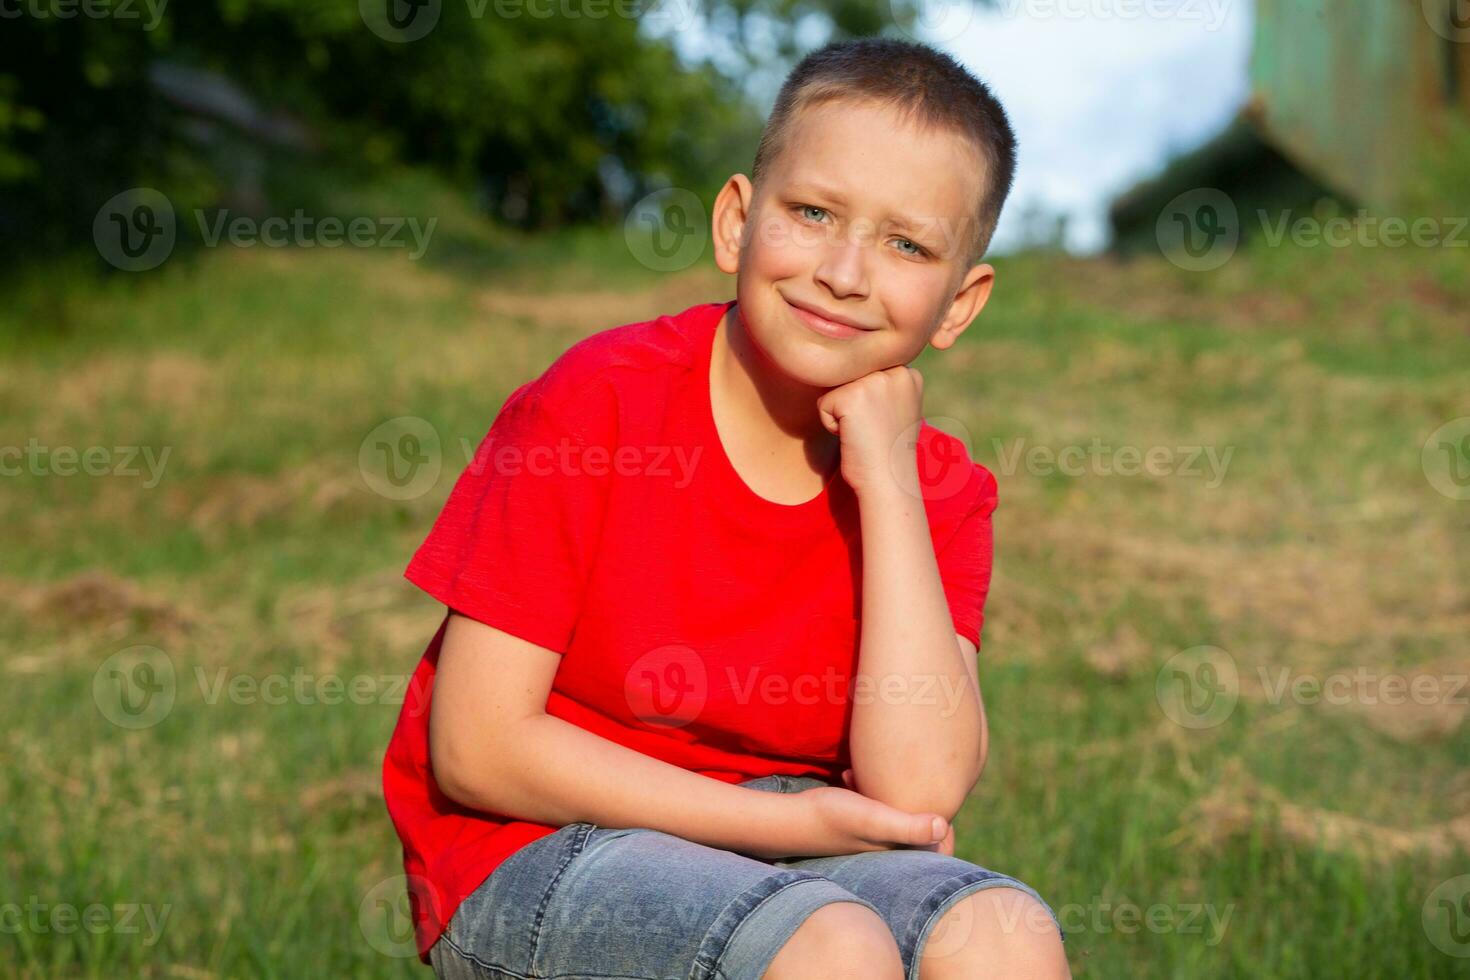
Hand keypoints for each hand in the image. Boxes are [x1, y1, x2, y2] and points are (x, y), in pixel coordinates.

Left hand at [816, 366, 923, 497]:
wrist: (888, 481)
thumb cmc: (889, 450)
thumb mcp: (899, 407)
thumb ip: (886, 384)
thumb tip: (856, 364)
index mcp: (909, 373)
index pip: (867, 372)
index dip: (868, 401)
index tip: (885, 423)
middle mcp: (894, 371)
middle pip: (850, 377)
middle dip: (855, 405)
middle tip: (874, 430)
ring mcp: (873, 382)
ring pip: (836, 389)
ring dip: (842, 414)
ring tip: (865, 433)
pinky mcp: (850, 397)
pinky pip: (824, 404)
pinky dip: (831, 425)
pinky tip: (853, 437)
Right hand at [840, 768, 954, 856]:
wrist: (792, 818)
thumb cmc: (834, 817)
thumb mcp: (873, 819)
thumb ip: (908, 826)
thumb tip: (945, 826)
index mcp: (897, 850)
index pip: (936, 846)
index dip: (946, 826)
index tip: (947, 794)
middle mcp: (887, 845)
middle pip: (916, 827)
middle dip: (918, 804)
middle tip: (919, 774)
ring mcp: (869, 834)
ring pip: (893, 813)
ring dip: (892, 791)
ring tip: (886, 770)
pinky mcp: (854, 821)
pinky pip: (873, 805)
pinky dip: (870, 788)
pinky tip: (853, 772)